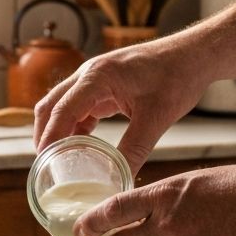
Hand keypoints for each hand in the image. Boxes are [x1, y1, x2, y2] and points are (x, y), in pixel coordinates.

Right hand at [34, 36, 207, 173]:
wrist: (193, 55)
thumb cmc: (177, 77)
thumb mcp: (156, 118)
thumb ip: (135, 150)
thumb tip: (119, 179)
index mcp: (98, 76)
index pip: (61, 109)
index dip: (49, 136)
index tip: (43, 161)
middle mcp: (89, 73)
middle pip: (51, 105)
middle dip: (44, 134)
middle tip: (44, 164)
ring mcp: (94, 78)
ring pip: (62, 105)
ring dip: (58, 130)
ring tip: (58, 160)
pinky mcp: (104, 85)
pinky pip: (80, 107)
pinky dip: (75, 126)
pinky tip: (81, 147)